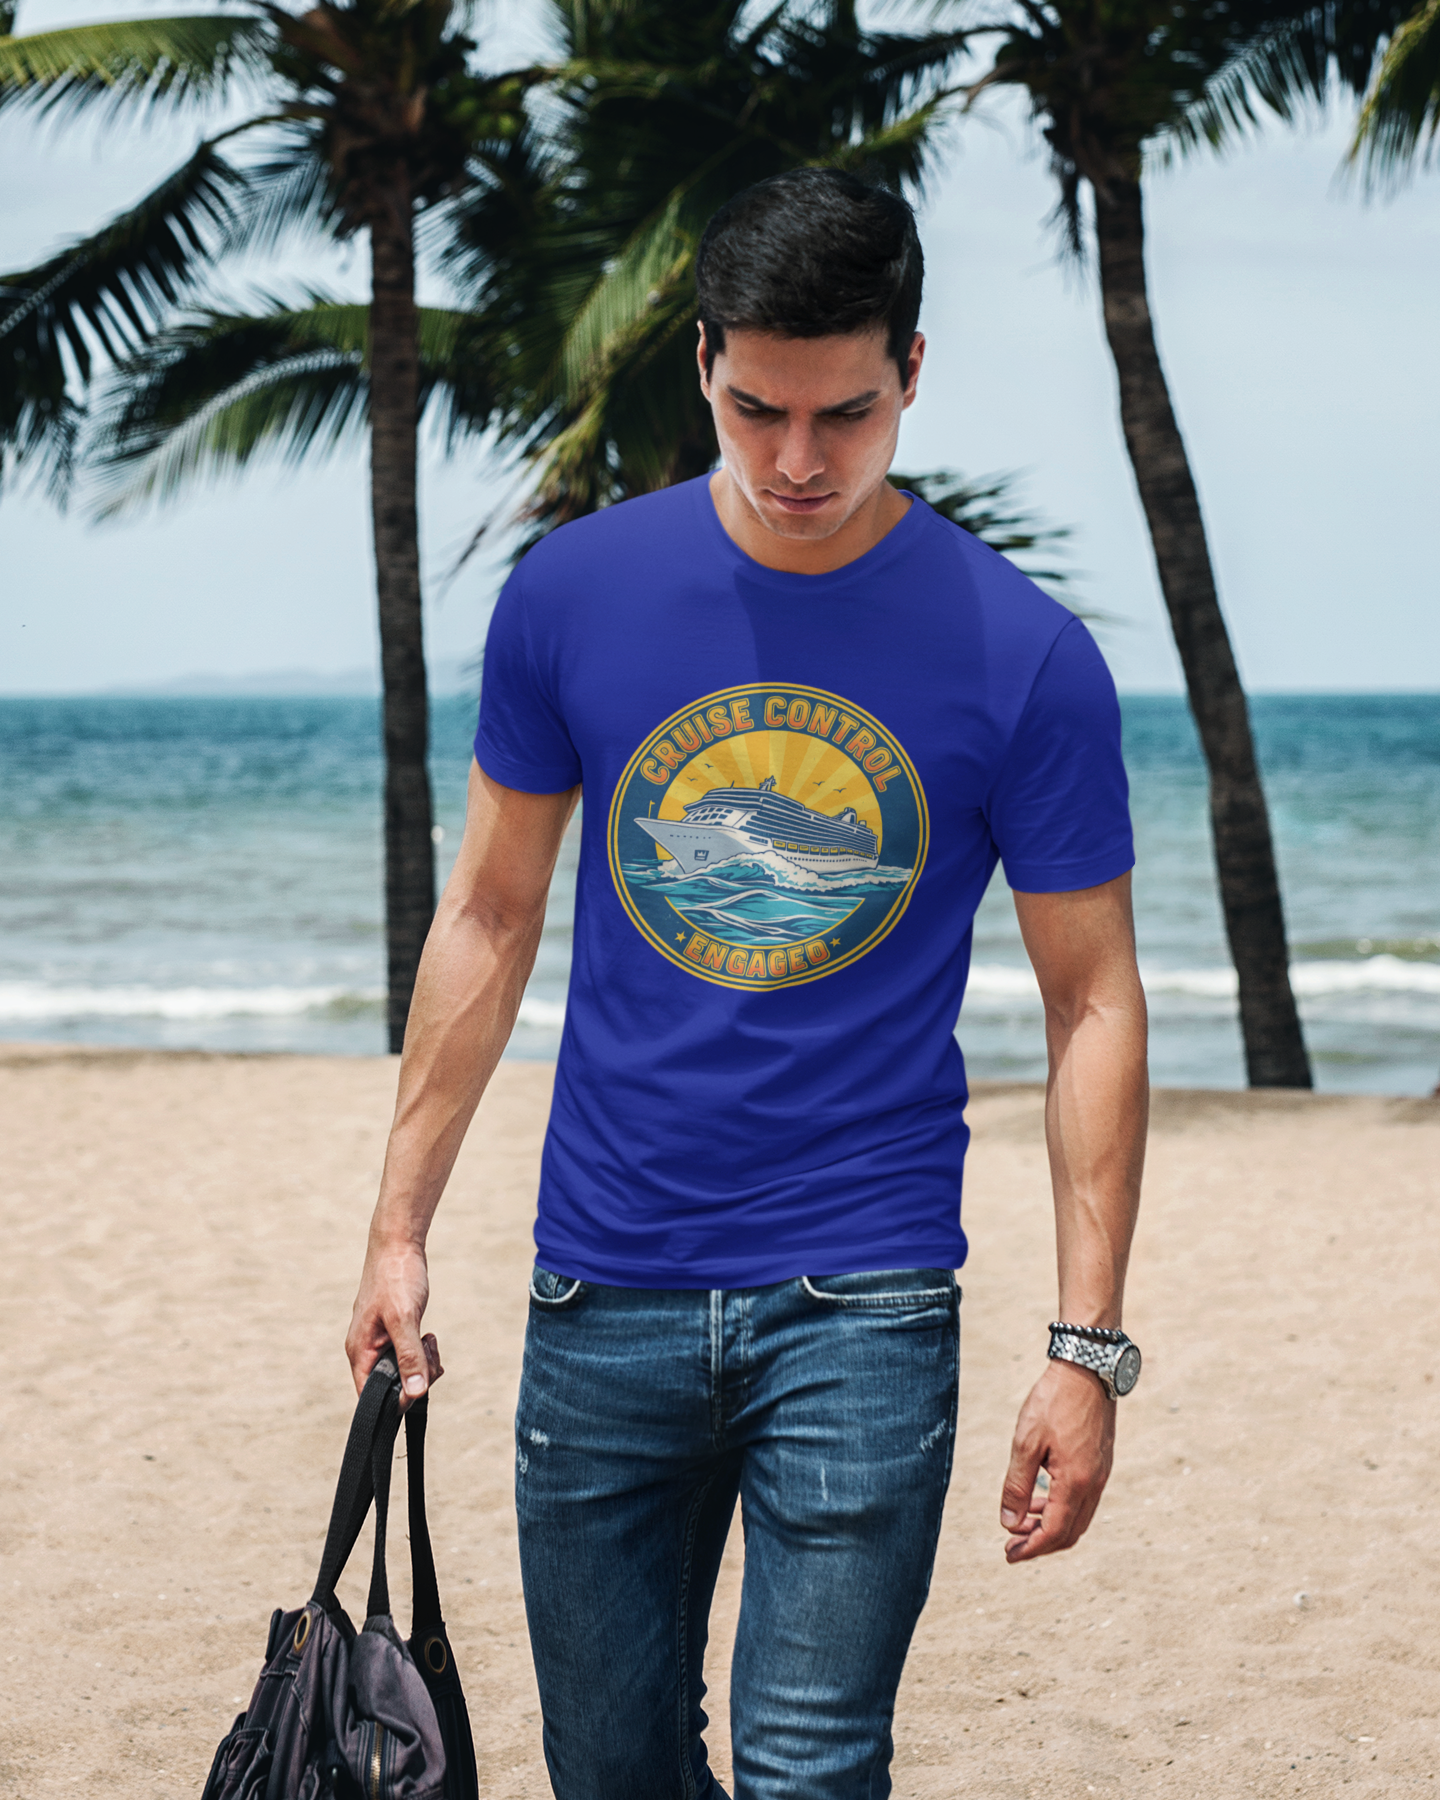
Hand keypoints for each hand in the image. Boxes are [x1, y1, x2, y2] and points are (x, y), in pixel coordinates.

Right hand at [345, 1236, 443, 1409]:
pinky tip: (428, 1336)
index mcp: (360, 1351)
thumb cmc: (396, 1277)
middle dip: (416, 1376)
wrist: (398, 1245)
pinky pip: (408, 1356)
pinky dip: (422, 1351)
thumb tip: (415, 1393)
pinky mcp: (392, 1333)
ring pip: (403, 1371)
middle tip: (428, 1351)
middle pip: (391, 1386)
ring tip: (428, 1340)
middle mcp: (366, 1350)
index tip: (420, 1383)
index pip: (370, 1396)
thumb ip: (409, 1357)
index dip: (396, 1399)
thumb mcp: (404, 1318)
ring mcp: (379, 1341)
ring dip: (422, 1362)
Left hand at [1000, 1358, 1114, 1561]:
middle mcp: (1094, 1483)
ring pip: (1078, 1516)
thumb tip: (1009, 1523)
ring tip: (1021, 1520)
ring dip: (1051, 1525)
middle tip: (1012, 1544)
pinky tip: (1042, 1495)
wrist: (1086, 1368)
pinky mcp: (1101, 1461)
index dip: (1030, 1549)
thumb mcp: (1026, 1443)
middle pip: (1070, 1532)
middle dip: (1041, 1543)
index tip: (1009, 1555)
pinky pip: (1083, 1499)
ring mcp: (1101, 1473)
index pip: (1054, 1532)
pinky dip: (1062, 1507)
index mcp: (1075, 1483)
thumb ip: (1017, 1486)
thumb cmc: (1053, 1402)